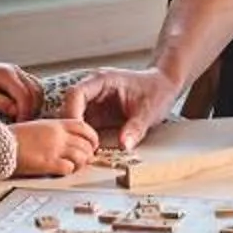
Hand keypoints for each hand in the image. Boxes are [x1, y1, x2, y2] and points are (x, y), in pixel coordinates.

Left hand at [0, 61, 42, 120]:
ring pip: (37, 89)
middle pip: (35, 91)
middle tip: (24, 125)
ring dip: (35, 104)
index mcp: (7, 75)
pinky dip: (33, 99)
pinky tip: (25, 110)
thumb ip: (1, 103)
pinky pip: (33, 86)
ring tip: (25, 119)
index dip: (25, 112)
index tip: (20, 125)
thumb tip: (17, 112)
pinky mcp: (17, 75)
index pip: (25, 95)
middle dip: (32, 110)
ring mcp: (18, 72)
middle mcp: (16, 71)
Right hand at [11, 117, 102, 175]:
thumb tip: (66, 140)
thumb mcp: (37, 127)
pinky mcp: (48, 164)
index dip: (92, 137)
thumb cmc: (14, 137)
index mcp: (55, 124)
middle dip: (88, 154)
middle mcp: (58, 135)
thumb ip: (53, 131)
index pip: (84, 127)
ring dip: (80, 164)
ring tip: (73, 167)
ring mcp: (54, 149)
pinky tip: (62, 171)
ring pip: (81, 157)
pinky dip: (69, 171)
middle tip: (84, 160)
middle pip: (86, 144)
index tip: (92, 144)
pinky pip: (69, 168)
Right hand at [59, 65, 184, 149]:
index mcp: (103, 80)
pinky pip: (83, 126)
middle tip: (78, 147)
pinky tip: (89, 150)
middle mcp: (93, 90)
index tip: (77, 133)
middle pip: (69, 106)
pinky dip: (83, 137)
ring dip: (75, 134)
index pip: (76, 93)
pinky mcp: (97, 114)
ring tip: (83, 151)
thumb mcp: (149, 111)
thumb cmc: (157, 91)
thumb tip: (124, 145)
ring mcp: (94, 102)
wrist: (163, 87)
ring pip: (73, 118)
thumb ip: (136, 128)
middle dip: (71, 127)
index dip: (72, 113)